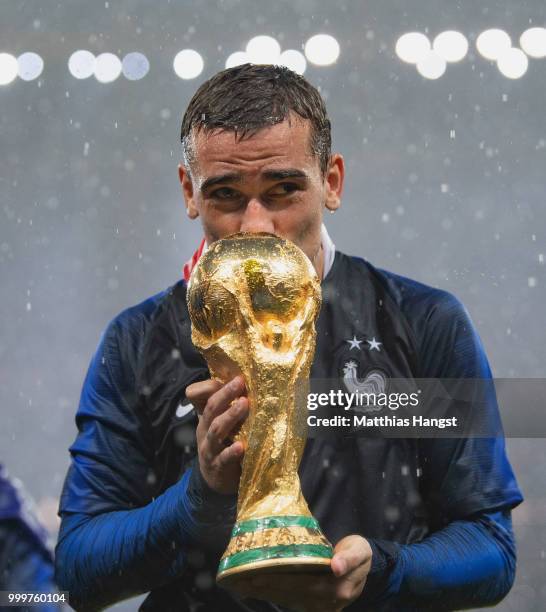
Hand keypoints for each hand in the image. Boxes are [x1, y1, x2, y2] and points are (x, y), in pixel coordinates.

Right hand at [185, 376, 248, 493]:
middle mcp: (204, 428)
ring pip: (216, 429)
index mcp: (206, 416)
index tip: (232, 375)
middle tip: (240, 382)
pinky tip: (241, 446)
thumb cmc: (223, 445)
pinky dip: (231, 452)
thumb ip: (229, 406)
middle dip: (225, 394)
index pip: (197, 395)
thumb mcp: (222, 423)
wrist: (215, 481)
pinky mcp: (217, 466)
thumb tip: (249, 382)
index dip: (209, 385)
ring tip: (244, 404)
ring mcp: (209, 448)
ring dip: (230, 415)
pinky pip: (223, 458)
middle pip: (211, 408)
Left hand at [235, 535, 371, 610]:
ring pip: (288, 601)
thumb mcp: (359, 550)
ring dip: (265, 594)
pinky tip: (257, 590)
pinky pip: (291, 601)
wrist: (367, 568)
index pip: (302, 584)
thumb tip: (336, 566)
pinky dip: (274, 595)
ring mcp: (320, 607)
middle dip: (264, 589)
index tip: (256, 577)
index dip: (279, 582)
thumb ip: (349, 558)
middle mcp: (326, 602)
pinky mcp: (315, 606)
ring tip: (242, 586)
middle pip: (290, 595)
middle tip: (240, 582)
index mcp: (336, 588)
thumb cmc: (358, 553)